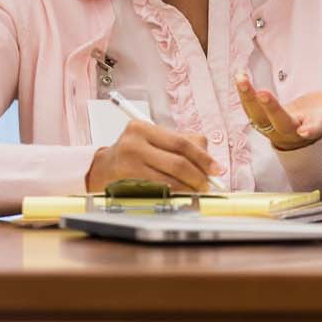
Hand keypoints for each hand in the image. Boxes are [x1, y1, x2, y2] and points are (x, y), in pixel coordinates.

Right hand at [84, 120, 224, 192]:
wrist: (104, 167)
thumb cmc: (136, 153)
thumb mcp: (154, 140)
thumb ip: (182, 144)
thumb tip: (209, 161)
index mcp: (144, 127)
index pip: (181, 142)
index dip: (203, 157)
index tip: (217, 169)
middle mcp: (134, 142)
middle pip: (177, 162)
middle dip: (198, 176)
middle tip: (208, 184)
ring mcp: (129, 162)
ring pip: (170, 179)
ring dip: (189, 188)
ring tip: (197, 190)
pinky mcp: (127, 181)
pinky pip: (160, 190)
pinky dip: (176, 194)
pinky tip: (182, 194)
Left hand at [235, 72, 321, 151]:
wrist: (300, 130)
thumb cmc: (321, 114)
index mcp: (313, 125)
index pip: (313, 128)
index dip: (310, 129)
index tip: (305, 132)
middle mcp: (292, 128)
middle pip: (281, 122)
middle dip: (272, 109)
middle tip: (263, 94)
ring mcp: (273, 125)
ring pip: (258, 115)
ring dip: (249, 98)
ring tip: (242, 79)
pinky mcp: (260, 119)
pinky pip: (248, 108)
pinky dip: (243, 93)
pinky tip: (239, 75)